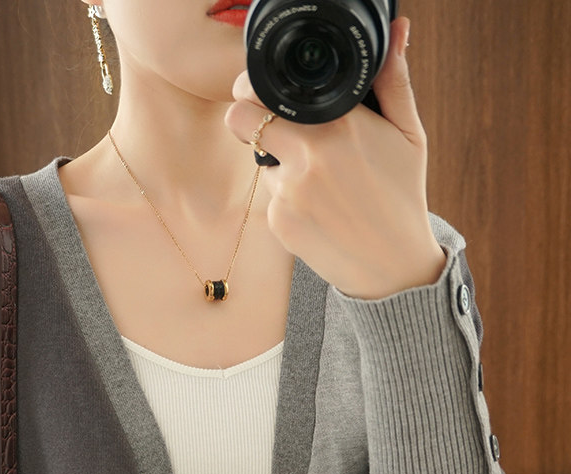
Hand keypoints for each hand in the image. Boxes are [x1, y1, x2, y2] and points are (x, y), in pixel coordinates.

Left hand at [224, 17, 445, 299]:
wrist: (393, 266)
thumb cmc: (402, 196)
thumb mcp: (408, 135)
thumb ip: (394, 81)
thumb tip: (397, 32)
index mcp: (338, 125)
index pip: (264, 92)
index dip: (256, 89)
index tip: (263, 93)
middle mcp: (307, 156)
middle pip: (239, 120)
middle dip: (249, 118)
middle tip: (272, 126)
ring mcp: (288, 192)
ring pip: (260, 161)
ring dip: (279, 163)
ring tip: (320, 181)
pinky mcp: (278, 223)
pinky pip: (271, 197)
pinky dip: (287, 198)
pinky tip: (319, 209)